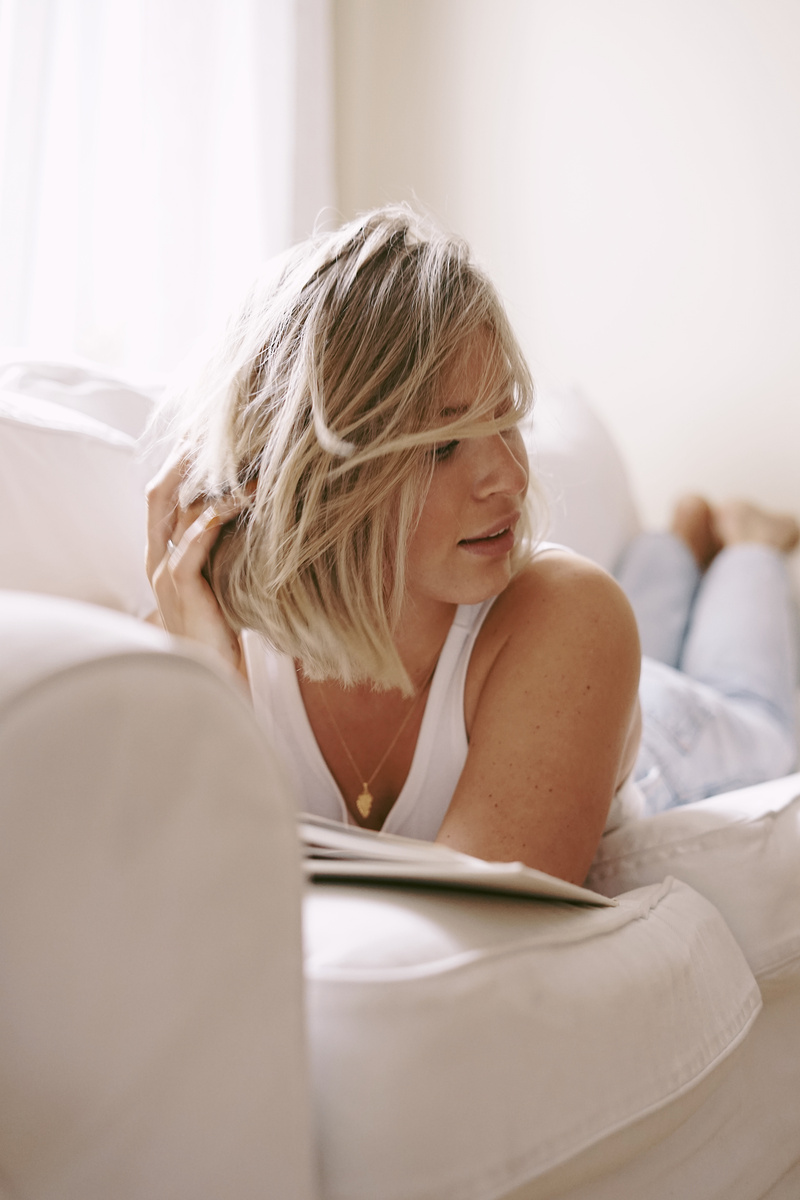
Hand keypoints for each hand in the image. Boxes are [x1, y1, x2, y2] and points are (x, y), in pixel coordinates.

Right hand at [146, 453, 246, 674]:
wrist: (213, 679)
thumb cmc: (224, 632)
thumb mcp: (224, 580)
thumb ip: (227, 550)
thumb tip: (262, 515)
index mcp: (164, 554)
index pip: (165, 497)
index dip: (181, 465)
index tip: (207, 437)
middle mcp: (156, 558)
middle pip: (161, 492)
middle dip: (184, 459)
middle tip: (212, 431)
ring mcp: (163, 571)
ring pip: (175, 510)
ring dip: (210, 481)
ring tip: (241, 460)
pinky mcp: (179, 586)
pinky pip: (192, 541)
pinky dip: (215, 516)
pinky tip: (240, 500)